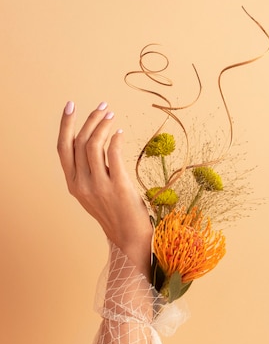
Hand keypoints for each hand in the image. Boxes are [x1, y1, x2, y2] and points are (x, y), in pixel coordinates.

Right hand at [57, 101, 152, 277]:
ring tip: (112, 117)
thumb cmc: (115, 213)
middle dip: (89, 119)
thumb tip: (96, 141)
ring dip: (102, 126)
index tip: (71, 106)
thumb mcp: (94, 192)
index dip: (65, 125)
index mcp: (73, 184)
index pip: (63, 148)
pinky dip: (116, 139)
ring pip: (93, 145)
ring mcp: (99, 186)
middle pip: (78, 142)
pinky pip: (113, 154)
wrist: (129, 237)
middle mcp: (82, 184)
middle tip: (103, 107)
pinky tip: (121, 133)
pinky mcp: (118, 187)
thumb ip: (90, 171)